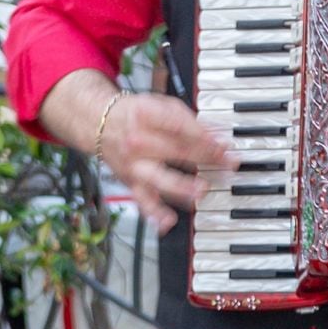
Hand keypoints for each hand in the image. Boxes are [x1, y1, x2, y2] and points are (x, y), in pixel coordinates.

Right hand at [96, 91, 235, 234]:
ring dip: (182, 187)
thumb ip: (190, 120)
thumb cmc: (135, 115)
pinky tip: (168, 222)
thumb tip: (218, 135)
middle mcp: (138, 141)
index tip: (226, 145)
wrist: (100, 124)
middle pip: (176, 151)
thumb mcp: (162, 106)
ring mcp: (135, 164)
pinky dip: (155, 213)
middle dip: (206, 158)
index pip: (181, 126)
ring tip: (201, 191)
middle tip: (227, 164)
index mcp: (146, 115)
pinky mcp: (132, 183)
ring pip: (159, 179)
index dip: (206, 136)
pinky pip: (143, 200)